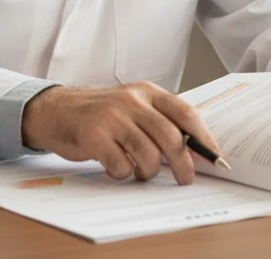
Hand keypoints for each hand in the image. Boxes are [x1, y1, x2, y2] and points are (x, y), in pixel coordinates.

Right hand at [21, 84, 222, 184]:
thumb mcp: (132, 106)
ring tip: (140, 171)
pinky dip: (122, 174)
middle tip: (186, 179)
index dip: (204, 138)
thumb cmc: (100, 113)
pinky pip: (122, 166)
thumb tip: (195, 150)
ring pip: (148, 156)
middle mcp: (132, 101)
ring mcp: (113, 117)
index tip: (214, 158)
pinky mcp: (94, 136)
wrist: (56, 110)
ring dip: (148, 172)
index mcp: (147, 91)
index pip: (186, 113)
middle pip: (172, 138)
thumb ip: (160, 120)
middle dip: (183, 164)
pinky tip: (115, 166)